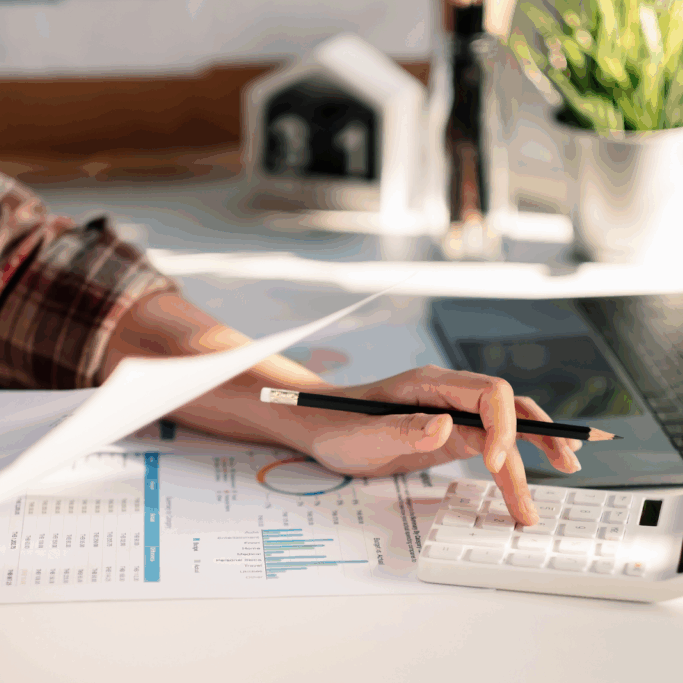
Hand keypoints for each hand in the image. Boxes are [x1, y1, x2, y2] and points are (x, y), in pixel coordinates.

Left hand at [296, 365, 581, 525]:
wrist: (320, 428)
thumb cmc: (336, 424)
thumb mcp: (364, 432)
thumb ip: (403, 428)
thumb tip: (448, 427)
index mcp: (430, 383)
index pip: (488, 392)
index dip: (502, 424)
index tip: (495, 461)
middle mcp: (448, 395)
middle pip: (507, 407)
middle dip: (538, 433)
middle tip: (567, 462)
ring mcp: (452, 415)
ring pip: (504, 429)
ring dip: (531, 454)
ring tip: (560, 476)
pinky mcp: (450, 436)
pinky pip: (489, 446)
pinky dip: (509, 465)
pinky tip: (519, 483)